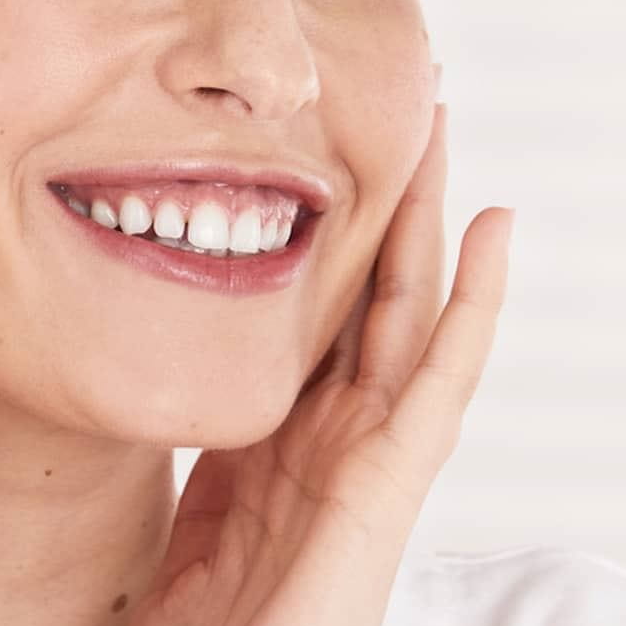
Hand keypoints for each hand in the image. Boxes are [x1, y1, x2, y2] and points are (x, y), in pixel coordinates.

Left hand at [128, 100, 514, 625]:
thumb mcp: (180, 513)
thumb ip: (180, 444)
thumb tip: (131, 366)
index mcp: (278, 448)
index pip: (308, 321)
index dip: (318, 242)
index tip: (313, 162)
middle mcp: (332, 444)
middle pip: (366, 299)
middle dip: (382, 206)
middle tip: (394, 112)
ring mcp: (369, 464)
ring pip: (409, 313)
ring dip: (429, 218)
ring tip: (440, 127)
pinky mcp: (390, 490)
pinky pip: (442, 380)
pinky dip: (475, 301)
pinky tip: (493, 225)